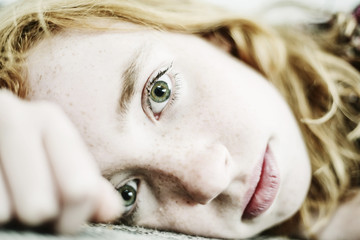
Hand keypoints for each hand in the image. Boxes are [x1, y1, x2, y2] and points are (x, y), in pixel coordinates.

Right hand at [0, 89, 121, 232]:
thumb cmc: (19, 153)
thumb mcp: (54, 159)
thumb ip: (85, 182)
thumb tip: (112, 210)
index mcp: (48, 119)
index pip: (79, 189)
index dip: (73, 217)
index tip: (62, 219)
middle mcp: (13, 117)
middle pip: (40, 206)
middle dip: (38, 217)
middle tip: (29, 209)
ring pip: (4, 212)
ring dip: (8, 215)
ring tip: (8, 196)